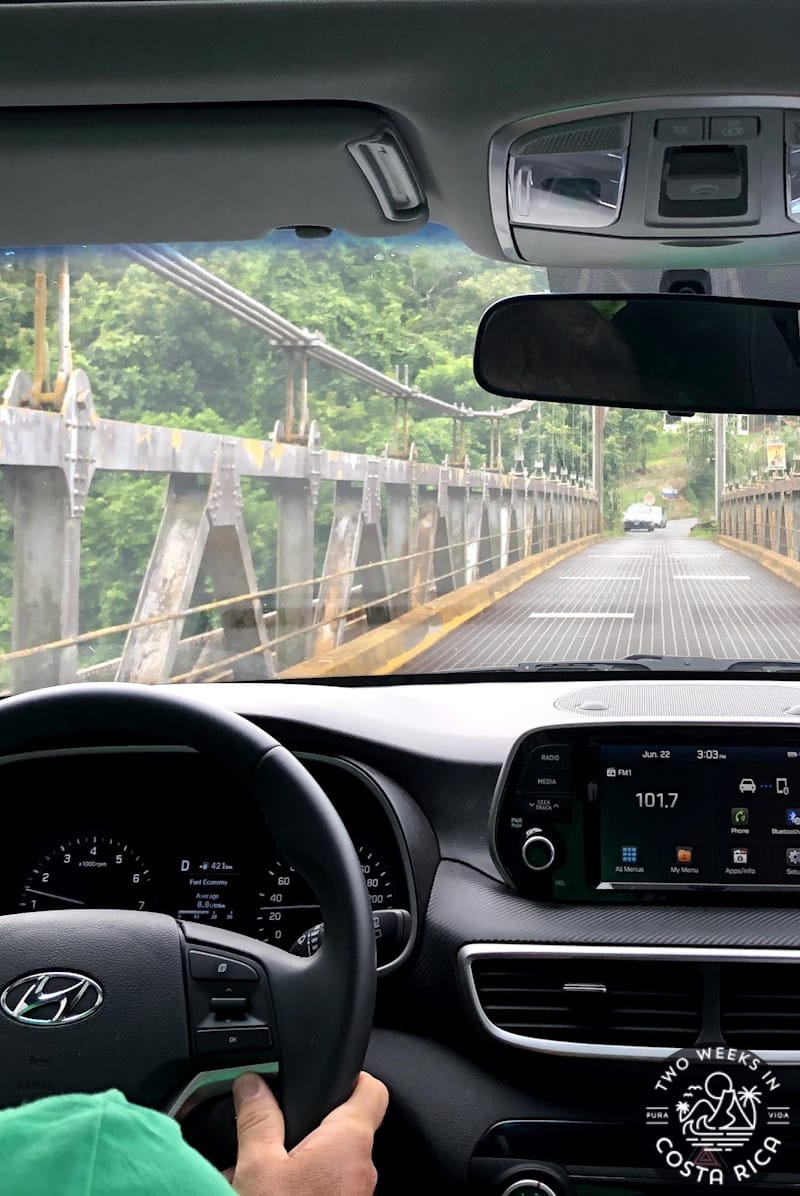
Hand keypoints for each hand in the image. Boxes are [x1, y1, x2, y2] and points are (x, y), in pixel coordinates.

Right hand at [227, 1070, 388, 1195]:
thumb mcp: (258, 1167)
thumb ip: (258, 1119)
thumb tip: (254, 1084)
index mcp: (349, 1140)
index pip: (371, 1089)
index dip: (349, 1077)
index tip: (324, 1078)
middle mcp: (363, 1169)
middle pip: (344, 1129)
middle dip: (309, 1128)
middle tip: (273, 1131)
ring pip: (332, 1165)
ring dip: (302, 1163)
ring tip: (262, 1172)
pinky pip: (328, 1192)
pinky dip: (304, 1189)